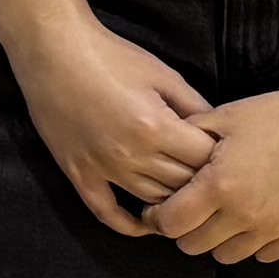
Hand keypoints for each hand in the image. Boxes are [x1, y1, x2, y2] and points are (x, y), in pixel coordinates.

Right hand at [11, 9, 216, 234]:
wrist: (53, 52)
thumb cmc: (110, 57)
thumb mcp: (162, 74)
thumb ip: (194, 105)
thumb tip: (219, 132)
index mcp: (156, 127)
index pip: (204, 160)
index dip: (219, 157)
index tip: (225, 153)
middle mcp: (132, 155)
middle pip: (182, 185)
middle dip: (201, 180)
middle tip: (210, 176)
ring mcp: (104, 169)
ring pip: (152, 201)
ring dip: (172, 200)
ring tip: (187, 196)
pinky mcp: (80, 174)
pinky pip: (106, 212)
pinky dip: (128, 225)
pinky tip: (146, 225)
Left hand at [150, 78, 278, 266]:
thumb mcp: (231, 116)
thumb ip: (193, 134)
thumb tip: (166, 145)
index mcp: (220, 186)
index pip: (170, 223)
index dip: (158, 216)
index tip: (161, 205)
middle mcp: (244, 216)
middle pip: (193, 246)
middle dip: (185, 229)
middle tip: (191, 209)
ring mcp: (274, 229)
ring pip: (227, 256)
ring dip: (218, 239)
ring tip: (224, 215)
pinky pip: (264, 255)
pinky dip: (254, 242)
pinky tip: (257, 218)